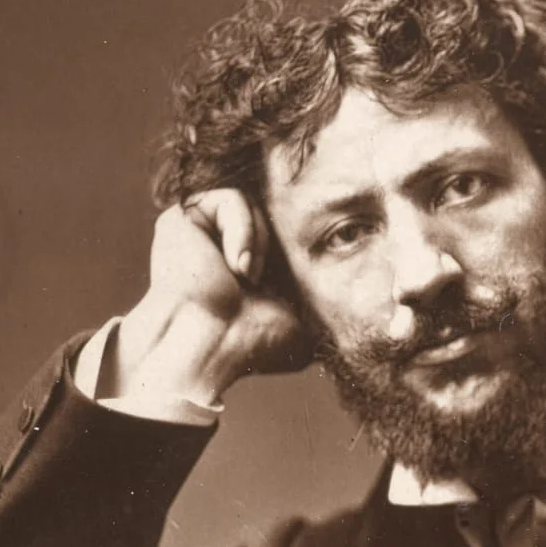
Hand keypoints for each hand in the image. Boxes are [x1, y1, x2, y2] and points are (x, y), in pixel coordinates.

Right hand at [114, 187, 310, 404]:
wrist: (211, 347)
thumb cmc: (251, 345)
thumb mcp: (300, 325)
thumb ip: (322, 307)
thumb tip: (364, 317)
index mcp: (244, 265)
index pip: (280, 232)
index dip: (297, 242)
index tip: (299, 269)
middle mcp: (219, 245)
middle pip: (269, 213)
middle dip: (277, 243)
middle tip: (263, 281)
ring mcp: (200, 231)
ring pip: (252, 205)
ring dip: (259, 243)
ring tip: (247, 277)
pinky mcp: (182, 217)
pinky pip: (230, 198)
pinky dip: (241, 229)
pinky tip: (235, 266)